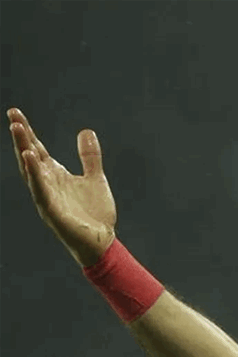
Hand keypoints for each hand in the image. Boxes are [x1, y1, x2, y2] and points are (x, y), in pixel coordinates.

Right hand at [8, 108, 116, 266]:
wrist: (102, 241)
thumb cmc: (94, 212)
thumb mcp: (94, 178)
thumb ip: (89, 156)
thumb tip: (85, 130)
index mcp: (54, 175)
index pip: (37, 149)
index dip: (27, 131)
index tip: (15, 112)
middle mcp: (46, 184)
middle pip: (29, 156)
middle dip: (21, 136)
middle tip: (13, 115)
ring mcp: (46, 197)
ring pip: (30, 170)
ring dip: (24, 149)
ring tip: (17, 129)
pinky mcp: (51, 211)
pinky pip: (40, 189)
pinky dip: (34, 173)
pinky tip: (30, 157)